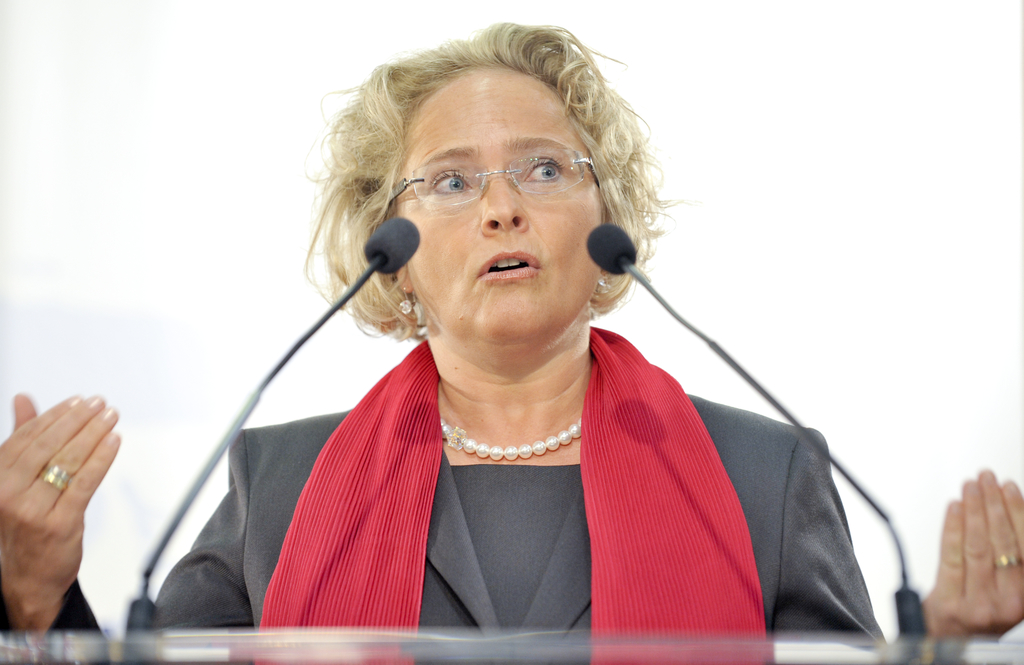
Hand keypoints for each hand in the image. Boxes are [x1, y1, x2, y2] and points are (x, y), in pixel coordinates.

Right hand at [0, 394, 119, 629]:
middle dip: (77, 420)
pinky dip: (102, 459)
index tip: (79, 401)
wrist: (27, 579)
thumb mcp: (15, 482)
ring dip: (94, 434)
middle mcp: (8, 494)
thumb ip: (21, 439)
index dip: (55, 416)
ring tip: (111, 417)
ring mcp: (32, 510)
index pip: (27, 438)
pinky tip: (114, 442)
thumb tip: (22, 398)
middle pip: (48, 447)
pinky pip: (85, 483)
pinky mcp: (59, 524)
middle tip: (100, 404)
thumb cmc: (23, 524)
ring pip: (68, 462)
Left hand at [923, 470, 1023, 635]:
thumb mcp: (1007, 589)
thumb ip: (1011, 558)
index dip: (1018, 513)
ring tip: (971, 487)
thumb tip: (1008, 511)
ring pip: (976, 547)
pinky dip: (953, 527)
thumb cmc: (980, 610)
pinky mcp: (948, 602)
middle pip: (1001, 543)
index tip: (1010, 488)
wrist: (951, 641)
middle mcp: (1005, 601)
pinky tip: (954, 508)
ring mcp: (976, 602)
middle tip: (987, 479)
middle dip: (993, 504)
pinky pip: (951, 557)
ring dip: (974, 511)